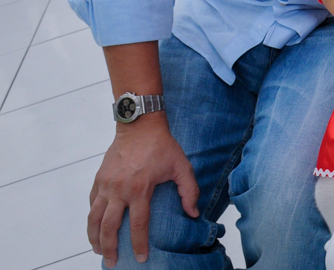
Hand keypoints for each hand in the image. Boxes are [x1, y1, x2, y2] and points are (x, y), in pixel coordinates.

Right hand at [88, 115, 199, 266]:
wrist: (140, 126)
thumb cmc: (162, 146)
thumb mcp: (182, 167)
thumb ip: (189, 191)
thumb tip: (193, 213)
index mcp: (139, 189)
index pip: (138, 225)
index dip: (138, 244)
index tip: (140, 258)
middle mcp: (118, 190)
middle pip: (109, 227)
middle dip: (109, 248)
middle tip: (112, 262)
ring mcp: (105, 185)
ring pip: (93, 218)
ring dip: (94, 237)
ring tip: (98, 250)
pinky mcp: (99, 179)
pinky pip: (91, 204)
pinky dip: (92, 218)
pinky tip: (95, 227)